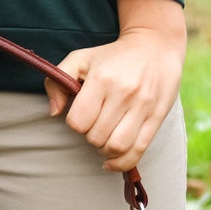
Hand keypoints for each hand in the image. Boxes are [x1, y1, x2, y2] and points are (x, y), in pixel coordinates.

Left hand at [46, 0, 185, 171]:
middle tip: (96, 125)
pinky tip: (112, 160)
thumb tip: (54, 113)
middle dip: (91, 137)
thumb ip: (57, 81)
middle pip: (96, 138)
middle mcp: (123, 93)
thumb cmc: (112, 56)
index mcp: (102, 79)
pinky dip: (122, 162)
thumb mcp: (80, 59)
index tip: (84, 114)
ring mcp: (142, 107)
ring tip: (105, 140)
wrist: (155, 46)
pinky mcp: (156, 118)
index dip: (76, 124)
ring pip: (116, 147)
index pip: (78, 122)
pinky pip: (137, 151)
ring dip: (105, 151)